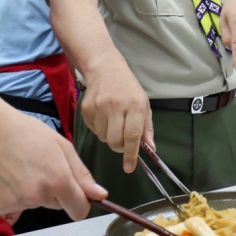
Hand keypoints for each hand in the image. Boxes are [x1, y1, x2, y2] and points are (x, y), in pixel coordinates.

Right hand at [0, 104, 107, 220]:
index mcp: (59, 181)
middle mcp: (39, 196)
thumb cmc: (27, 132)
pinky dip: (17, 195)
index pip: (80, 211)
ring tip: (23, 167)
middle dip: (56, 190)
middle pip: (59, 205)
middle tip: (42, 166)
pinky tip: (10, 175)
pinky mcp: (1, 206)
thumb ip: (82, 174)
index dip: (80, 201)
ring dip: (36, 191)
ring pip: (39, 204)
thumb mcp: (61, 146)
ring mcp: (18, 203)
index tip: (75, 190)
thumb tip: (100, 195)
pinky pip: (18, 206)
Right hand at [81, 56, 153, 172]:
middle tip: (122, 141)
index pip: (132, 135)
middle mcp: (116, 106)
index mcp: (135, 105)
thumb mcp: (143, 104)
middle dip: (119, 147)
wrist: (105, 68)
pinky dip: (99, 129)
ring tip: (113, 122)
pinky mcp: (86, 108)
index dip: (131, 154)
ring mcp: (99, 106)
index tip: (129, 168)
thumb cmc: (128, 88)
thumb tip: (150, 148)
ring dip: (109, 136)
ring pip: (103, 138)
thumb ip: (146, 127)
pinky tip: (103, 116)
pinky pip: (93, 130)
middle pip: (115, 141)